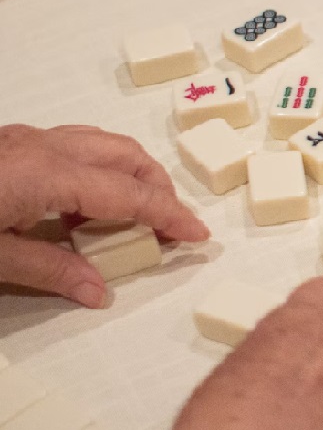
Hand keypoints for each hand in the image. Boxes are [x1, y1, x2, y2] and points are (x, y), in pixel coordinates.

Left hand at [0, 124, 208, 307]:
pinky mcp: (11, 142)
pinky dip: (96, 169)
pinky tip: (80, 203)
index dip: (169, 214)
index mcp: (48, 174)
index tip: (197, 233)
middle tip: (166, 226)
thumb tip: (97, 291)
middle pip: (127, 155)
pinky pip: (73, 145)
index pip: (129, 193)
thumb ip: (49, 270)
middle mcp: (45, 147)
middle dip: (158, 188)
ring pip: (103, 143)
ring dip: (130, 175)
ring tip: (129, 215)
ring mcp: (26, 139)